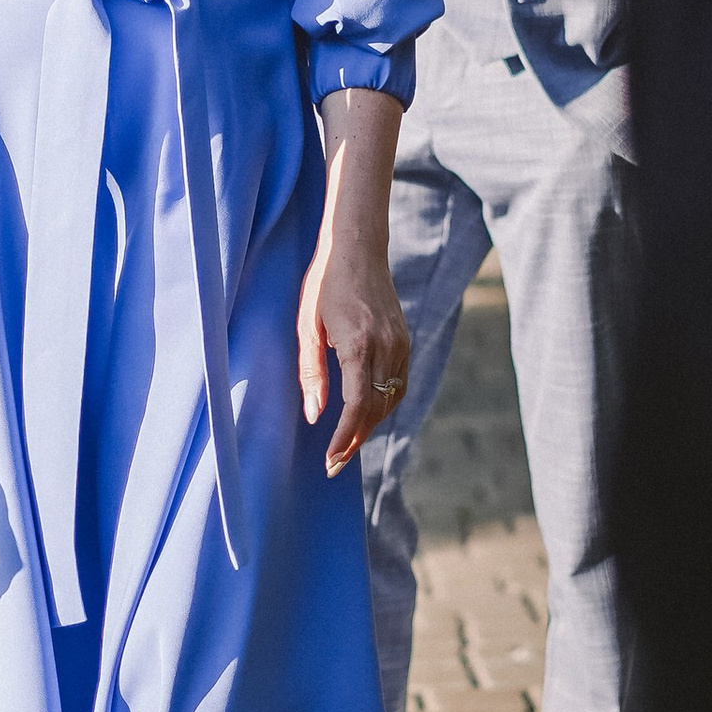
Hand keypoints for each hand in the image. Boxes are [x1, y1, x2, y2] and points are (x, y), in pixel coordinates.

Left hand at [297, 87, 410, 478]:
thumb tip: (315, 416)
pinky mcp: (405, 340)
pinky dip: (383, 405)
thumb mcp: (307, 328)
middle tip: (334, 464)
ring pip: (391, 400)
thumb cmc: (323, 283)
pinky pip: (399, 384)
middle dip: (356, 440)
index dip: (345, 439)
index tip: (331, 461)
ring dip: (370, 425)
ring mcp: (400, 344)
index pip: (356, 407)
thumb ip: (311, 374)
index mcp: (359, 344)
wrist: (358, 247)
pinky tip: (366, 414)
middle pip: (377, 410)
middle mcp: (386, 347)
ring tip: (347, 444)